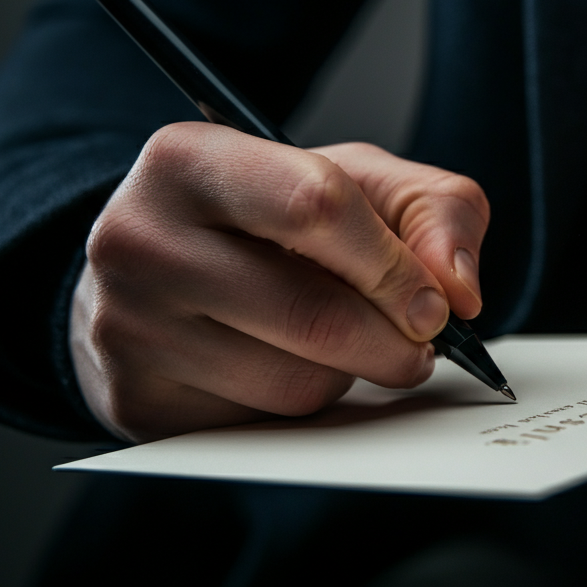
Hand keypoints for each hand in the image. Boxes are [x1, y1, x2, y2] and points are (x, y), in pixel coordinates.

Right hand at [69, 123, 488, 441]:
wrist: (156, 268)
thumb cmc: (265, 218)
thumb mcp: (352, 180)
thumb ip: (432, 210)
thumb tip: (459, 290)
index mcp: (189, 160)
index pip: (315, 205)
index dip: (392, 264)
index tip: (434, 303)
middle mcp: (138, 238)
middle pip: (311, 312)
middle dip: (392, 341)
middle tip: (417, 345)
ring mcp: (127, 325)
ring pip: (292, 382)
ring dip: (346, 376)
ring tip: (336, 343)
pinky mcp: (136, 398)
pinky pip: (261, 425)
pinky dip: (300, 406)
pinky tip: (284, 367)